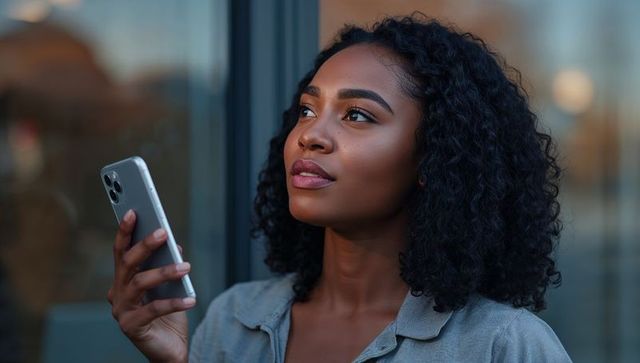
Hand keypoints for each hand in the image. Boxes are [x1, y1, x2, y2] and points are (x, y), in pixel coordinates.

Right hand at [108, 210, 194, 362]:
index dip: (125, 231)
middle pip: (128, 263)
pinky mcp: (131, 327)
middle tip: (164, 232)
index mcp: (123, 280)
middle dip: (145, 244)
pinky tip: (191, 299)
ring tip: (185, 266)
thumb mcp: (170, 286)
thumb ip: (167, 265)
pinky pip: (154, 310)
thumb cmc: (168, 316)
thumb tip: (175, 245)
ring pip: (139, 283)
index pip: (121, 251)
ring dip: (164, 272)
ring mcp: (122, 311)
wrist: (169, 349)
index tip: (133, 211)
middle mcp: (117, 293)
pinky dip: (174, 302)